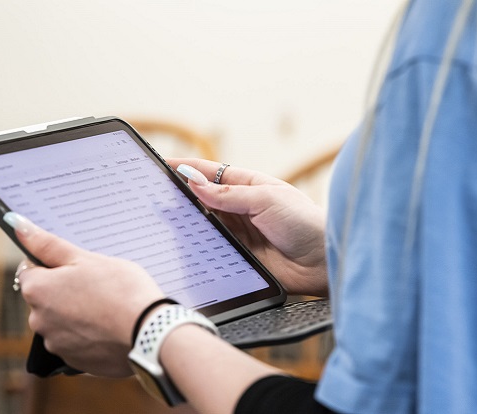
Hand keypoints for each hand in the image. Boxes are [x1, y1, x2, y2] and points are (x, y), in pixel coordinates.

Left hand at [4, 212, 163, 376]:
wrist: (149, 333)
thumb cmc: (121, 290)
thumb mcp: (86, 258)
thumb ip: (48, 244)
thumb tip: (17, 224)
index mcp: (37, 290)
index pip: (31, 270)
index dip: (55, 265)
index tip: (78, 267)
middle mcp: (38, 320)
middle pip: (46, 298)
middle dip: (66, 291)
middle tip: (98, 286)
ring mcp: (55, 344)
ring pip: (61, 321)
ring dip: (77, 314)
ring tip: (107, 308)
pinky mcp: (73, 361)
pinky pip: (75, 342)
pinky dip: (88, 334)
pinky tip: (109, 327)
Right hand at [168, 158, 328, 296]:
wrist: (322, 262)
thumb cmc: (304, 222)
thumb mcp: (266, 199)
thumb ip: (228, 194)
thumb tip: (194, 183)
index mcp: (248, 185)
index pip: (210, 173)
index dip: (185, 168)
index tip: (160, 164)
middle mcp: (240, 208)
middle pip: (202, 199)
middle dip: (180, 197)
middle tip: (154, 195)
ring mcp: (237, 233)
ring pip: (203, 225)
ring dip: (187, 223)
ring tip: (161, 220)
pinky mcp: (236, 256)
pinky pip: (211, 249)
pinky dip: (197, 247)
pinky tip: (181, 246)